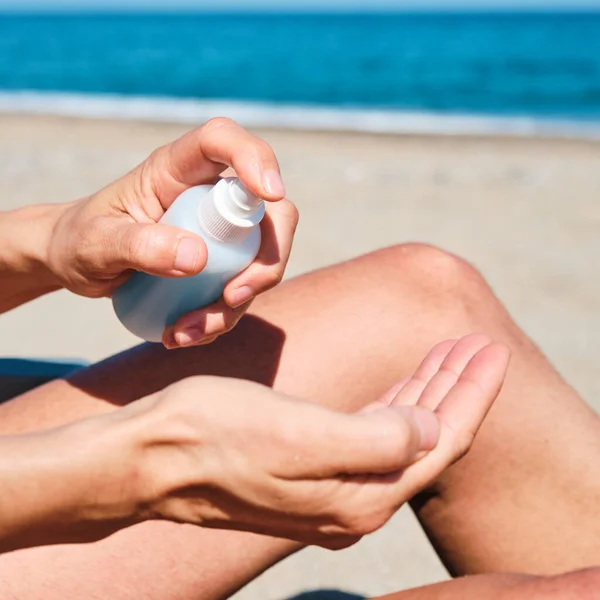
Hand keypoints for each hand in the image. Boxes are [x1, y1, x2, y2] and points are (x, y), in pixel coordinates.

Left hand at [44, 118, 297, 347]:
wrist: (75, 263)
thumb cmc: (80, 239)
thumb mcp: (97, 243)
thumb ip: (140, 245)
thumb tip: (197, 257)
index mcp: (176, 169)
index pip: (224, 142)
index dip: (256, 158)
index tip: (270, 193)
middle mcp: (207, 197)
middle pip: (268, 212)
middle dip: (266, 260)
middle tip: (232, 296)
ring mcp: (219, 232)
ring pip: (260, 262)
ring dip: (234, 305)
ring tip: (183, 333)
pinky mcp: (220, 263)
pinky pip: (241, 292)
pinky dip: (220, 319)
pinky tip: (181, 334)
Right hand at [113, 334, 508, 548]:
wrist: (152, 457)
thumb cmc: (216, 435)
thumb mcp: (300, 434)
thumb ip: (377, 440)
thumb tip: (427, 432)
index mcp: (361, 495)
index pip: (442, 440)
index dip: (473, 392)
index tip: (492, 346)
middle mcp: (354, 499)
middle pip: (429, 436)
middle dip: (457, 385)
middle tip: (478, 339)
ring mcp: (332, 486)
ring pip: (403, 432)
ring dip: (430, 389)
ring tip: (453, 351)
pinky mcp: (310, 467)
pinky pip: (372, 432)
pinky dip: (396, 401)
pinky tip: (406, 382)